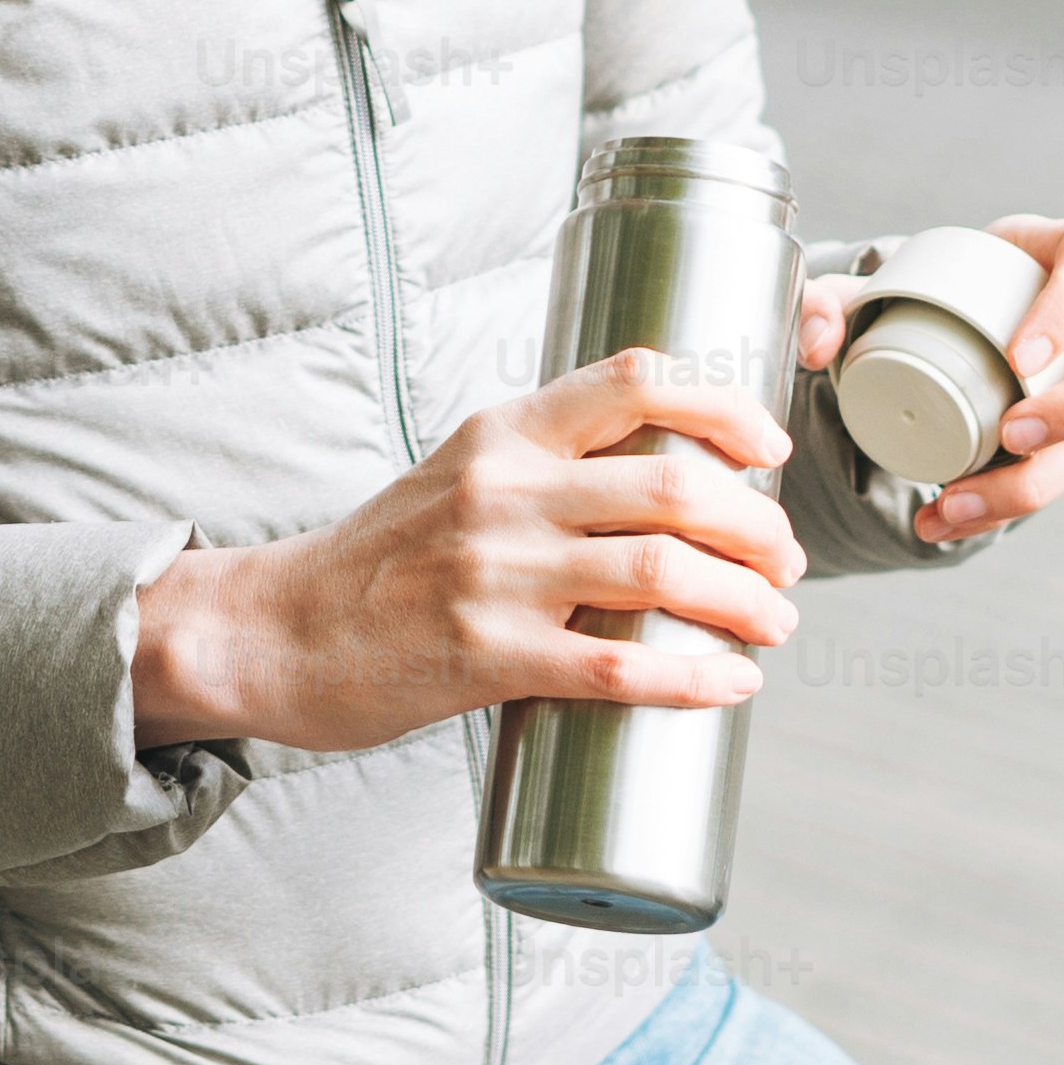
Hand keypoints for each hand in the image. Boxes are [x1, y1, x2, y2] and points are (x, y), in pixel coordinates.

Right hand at [131, 348, 806, 755]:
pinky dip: (693, 676)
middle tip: (787, 560)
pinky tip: (730, 685)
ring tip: (776, 622)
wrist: (276, 633)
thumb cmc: (380, 561)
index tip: (770, 447)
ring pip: (661, 571)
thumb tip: (662, 485)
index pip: (635, 379)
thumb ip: (545, 469)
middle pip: (674, 484)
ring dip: (745, 600)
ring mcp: (495, 573)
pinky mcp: (486, 656)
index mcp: (503, 432)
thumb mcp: (458, 475)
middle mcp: (505, 489)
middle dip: (758, 525)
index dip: (725, 406)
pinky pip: (617, 664)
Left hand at [796, 211, 1063, 547]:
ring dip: (1038, 480)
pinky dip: (1008, 504)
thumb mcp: (876, 288)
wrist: (948, 336)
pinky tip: (953, 520)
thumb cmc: (929, 297)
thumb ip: (829, 302)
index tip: (1019, 353)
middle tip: (1012, 435)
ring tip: (955, 502)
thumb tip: (817, 340)